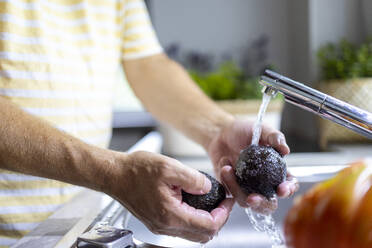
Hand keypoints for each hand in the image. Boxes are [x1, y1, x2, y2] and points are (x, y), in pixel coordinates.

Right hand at [108, 151, 233, 242]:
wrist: (114, 174)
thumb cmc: (135, 170)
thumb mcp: (169, 167)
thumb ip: (193, 179)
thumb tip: (208, 188)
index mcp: (170, 214)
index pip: (208, 226)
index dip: (223, 214)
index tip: (228, 200)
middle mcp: (165, 225)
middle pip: (202, 235)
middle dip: (217, 220)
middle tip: (222, 203)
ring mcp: (159, 226)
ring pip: (192, 234)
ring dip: (206, 221)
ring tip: (211, 202)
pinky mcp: (156, 222)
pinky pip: (181, 228)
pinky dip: (193, 219)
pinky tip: (194, 203)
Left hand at [207, 120, 298, 213]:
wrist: (221, 133)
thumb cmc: (244, 131)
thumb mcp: (261, 130)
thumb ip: (274, 137)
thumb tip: (285, 150)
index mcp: (276, 171)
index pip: (288, 185)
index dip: (288, 190)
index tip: (281, 189)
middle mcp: (263, 184)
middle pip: (268, 204)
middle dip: (262, 204)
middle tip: (253, 198)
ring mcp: (246, 188)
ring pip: (246, 202)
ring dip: (236, 188)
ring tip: (227, 168)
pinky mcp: (231, 189)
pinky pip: (230, 193)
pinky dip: (226, 180)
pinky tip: (224, 163)